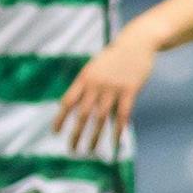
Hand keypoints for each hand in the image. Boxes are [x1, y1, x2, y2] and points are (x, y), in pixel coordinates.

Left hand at [54, 34, 156, 155]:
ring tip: (89, 151)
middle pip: (82, 114)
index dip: (60, 118)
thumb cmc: (114, 57)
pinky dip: (117, 130)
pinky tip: (114, 143)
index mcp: (84, 78)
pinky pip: (122, 114)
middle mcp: (96, 84)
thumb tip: (76, 106)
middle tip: (71, 150)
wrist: (137, 42)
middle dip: (76, 133)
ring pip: (101, 117)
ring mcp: (113, 88)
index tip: (55, 133)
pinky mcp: (130, 90)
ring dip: (95, 136)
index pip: (67, 102)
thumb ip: (86, 86)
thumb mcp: (95, 68)